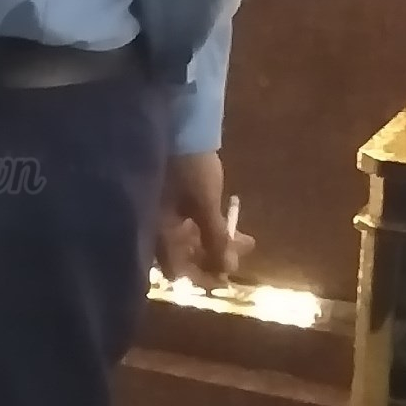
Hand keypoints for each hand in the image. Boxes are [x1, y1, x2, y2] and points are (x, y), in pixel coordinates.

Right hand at [156, 152, 253, 286]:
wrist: (177, 126)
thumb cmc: (190, 169)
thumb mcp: (206, 205)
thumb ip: (215, 239)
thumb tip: (227, 271)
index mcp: (160, 234)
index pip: (179, 273)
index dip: (203, 279)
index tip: (227, 278)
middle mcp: (158, 229)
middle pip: (186, 258)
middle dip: (216, 258)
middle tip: (243, 252)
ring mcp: (164, 215)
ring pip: (191, 240)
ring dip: (218, 242)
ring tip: (246, 237)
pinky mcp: (171, 201)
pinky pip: (190, 224)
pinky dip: (210, 227)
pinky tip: (227, 221)